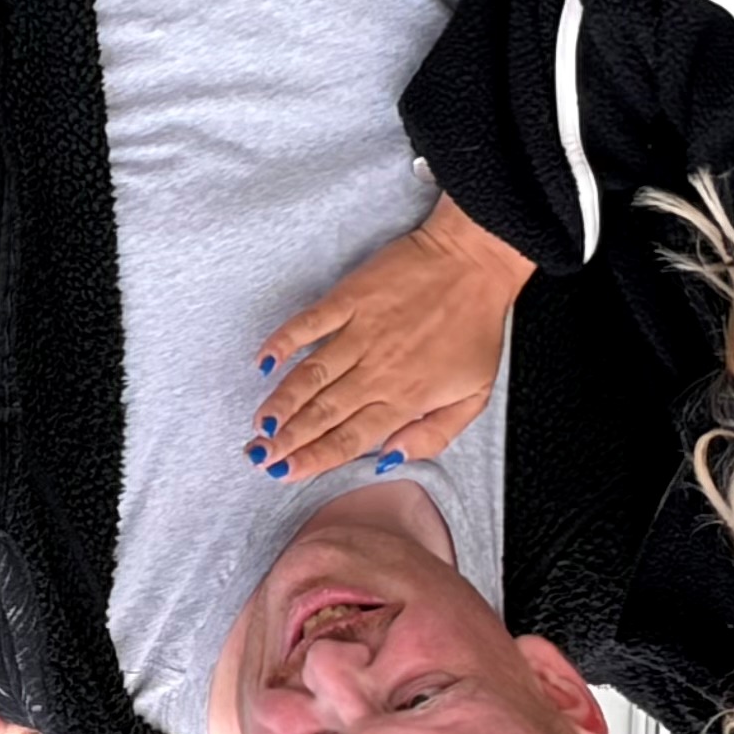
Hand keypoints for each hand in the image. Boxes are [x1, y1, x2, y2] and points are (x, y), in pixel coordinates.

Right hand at [251, 195, 534, 480]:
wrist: (475, 261)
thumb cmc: (476, 327)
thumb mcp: (476, 394)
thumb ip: (434, 434)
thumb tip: (389, 459)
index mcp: (407, 397)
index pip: (351, 438)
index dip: (314, 459)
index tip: (285, 472)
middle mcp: (379, 371)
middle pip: (322, 414)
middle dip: (286, 441)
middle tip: (257, 457)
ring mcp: (361, 333)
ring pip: (310, 377)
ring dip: (280, 403)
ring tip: (258, 425)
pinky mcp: (350, 299)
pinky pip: (309, 324)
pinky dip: (283, 342)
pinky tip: (263, 362)